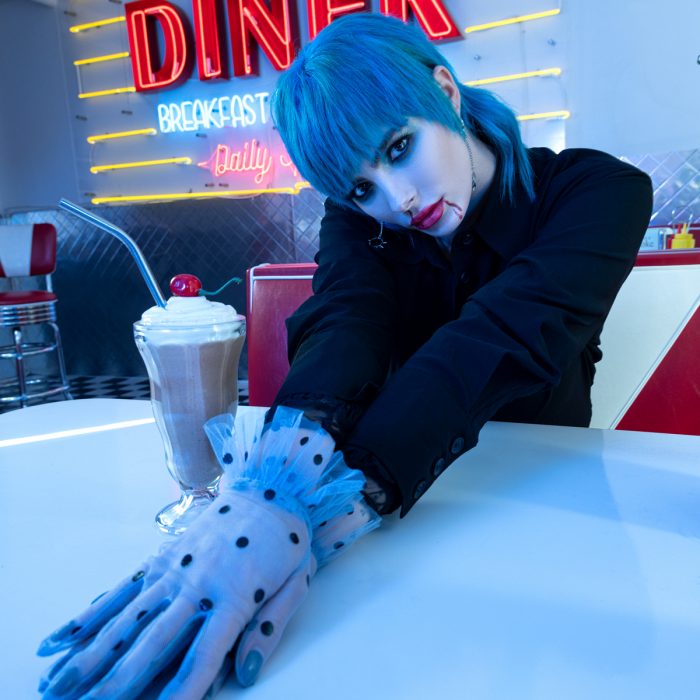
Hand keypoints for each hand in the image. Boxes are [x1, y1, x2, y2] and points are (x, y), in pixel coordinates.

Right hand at [38, 407, 380, 698]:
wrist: (268, 489)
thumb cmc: (285, 542)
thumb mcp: (296, 584)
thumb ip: (269, 629)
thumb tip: (245, 674)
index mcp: (234, 596)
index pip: (203, 656)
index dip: (180, 693)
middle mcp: (196, 585)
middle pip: (151, 644)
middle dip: (116, 683)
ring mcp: (172, 570)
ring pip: (124, 620)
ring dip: (88, 657)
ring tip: (56, 688)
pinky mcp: (160, 559)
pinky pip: (120, 591)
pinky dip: (88, 617)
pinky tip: (61, 640)